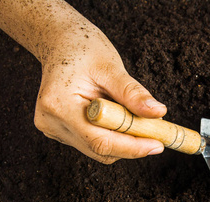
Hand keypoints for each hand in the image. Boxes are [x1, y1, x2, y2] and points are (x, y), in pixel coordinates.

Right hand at [34, 27, 166, 163]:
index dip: (132, 147)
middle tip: (157, 131)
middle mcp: (51, 122)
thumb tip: (158, 113)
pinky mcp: (60, 131)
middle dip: (132, 144)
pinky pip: (93, 143)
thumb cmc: (83, 50)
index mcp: (59, 105)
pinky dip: (112, 135)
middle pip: (100, 149)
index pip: (100, 141)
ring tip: (135, 115)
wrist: (60, 44)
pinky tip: (118, 116)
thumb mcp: (111, 67)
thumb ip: (133, 93)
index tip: (158, 144)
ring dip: (123, 139)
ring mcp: (54, 129)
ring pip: (98, 149)